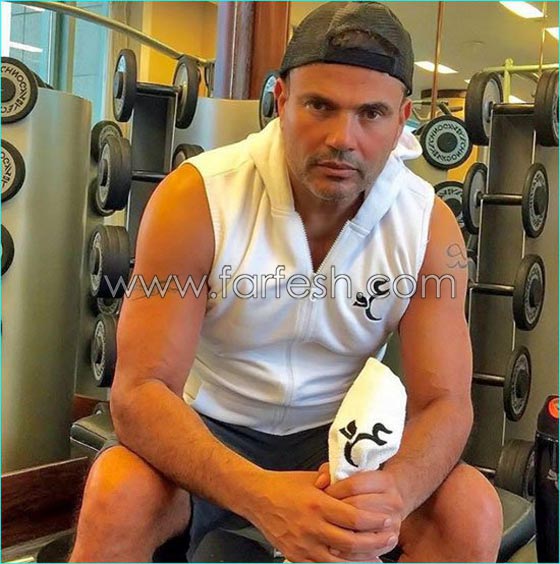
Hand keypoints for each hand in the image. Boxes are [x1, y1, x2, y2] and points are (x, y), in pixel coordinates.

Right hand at [245, 470, 397, 561]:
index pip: (353, 517)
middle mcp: (311, 526)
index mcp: (317, 504)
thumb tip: (357, 482)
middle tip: (390, 537)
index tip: (387, 519)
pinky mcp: (296, 557)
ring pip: (340, 561)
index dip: (373, 521)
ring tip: (379, 557)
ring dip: (362, 560)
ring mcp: (303, 545)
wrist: (257, 498)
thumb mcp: (311, 478)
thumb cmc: (285, 485)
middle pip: (351, 542)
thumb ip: (334, 482)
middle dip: (375, 542)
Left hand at [315, 463, 402, 560]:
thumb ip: (333, 471)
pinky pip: (369, 550)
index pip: (354, 485)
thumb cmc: (366, 485)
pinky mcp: (392, 540)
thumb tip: (321, 482)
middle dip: (336, 512)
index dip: (335, 490)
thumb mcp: (353, 472)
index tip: (322, 494)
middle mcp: (392, 501)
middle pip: (358, 507)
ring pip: (363, 531)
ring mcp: (393, 522)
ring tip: (325, 536)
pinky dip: (351, 552)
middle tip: (320, 515)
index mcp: (383, 481)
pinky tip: (337, 549)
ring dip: (342, 535)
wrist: (391, 498)